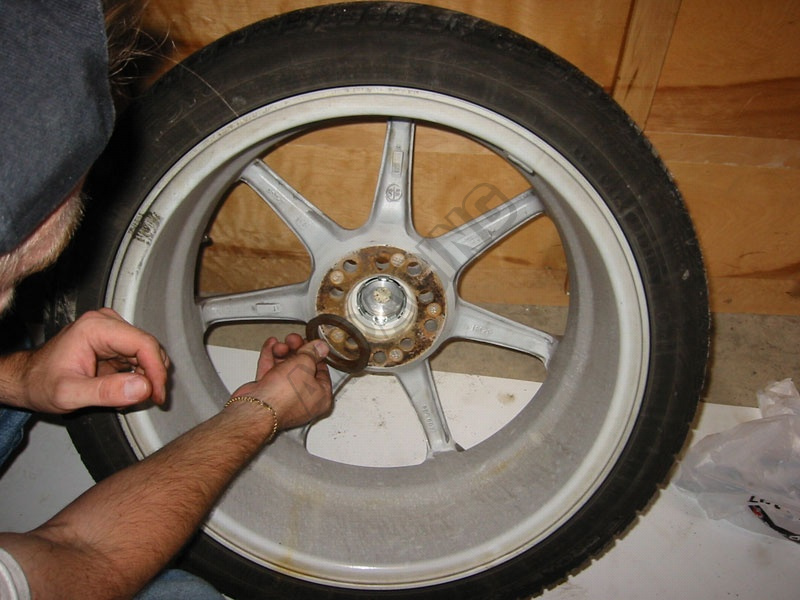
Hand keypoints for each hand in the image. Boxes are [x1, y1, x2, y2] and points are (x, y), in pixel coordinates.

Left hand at [20, 308, 168, 412]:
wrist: (28, 381)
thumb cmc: (41, 384)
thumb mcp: (69, 394)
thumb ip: (106, 392)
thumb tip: (143, 388)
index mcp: (96, 328)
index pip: (143, 344)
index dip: (156, 371)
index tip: (157, 395)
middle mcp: (106, 323)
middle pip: (148, 347)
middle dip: (153, 376)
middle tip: (149, 400)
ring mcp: (111, 331)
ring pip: (147, 353)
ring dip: (147, 377)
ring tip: (131, 398)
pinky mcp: (114, 341)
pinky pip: (139, 357)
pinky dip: (139, 376)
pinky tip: (126, 391)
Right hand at [231, 333, 332, 430]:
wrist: (256, 408)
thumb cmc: (283, 397)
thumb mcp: (304, 365)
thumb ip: (312, 353)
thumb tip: (320, 347)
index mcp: (320, 397)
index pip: (322, 371)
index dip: (316, 355)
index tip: (311, 344)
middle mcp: (304, 400)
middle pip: (303, 368)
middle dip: (296, 351)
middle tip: (293, 340)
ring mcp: (285, 398)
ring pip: (285, 369)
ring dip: (282, 353)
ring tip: (279, 345)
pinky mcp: (268, 395)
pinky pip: (271, 372)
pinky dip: (271, 358)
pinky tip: (271, 346)